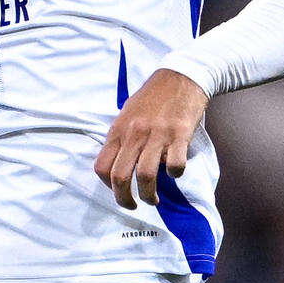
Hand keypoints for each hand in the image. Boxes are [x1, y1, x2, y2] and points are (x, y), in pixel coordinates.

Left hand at [96, 68, 207, 207]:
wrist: (181, 76)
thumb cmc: (153, 97)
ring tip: (153, 199)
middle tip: (132, 205)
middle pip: (121, 177)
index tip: (118, 189)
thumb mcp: (128, 113)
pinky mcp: (179, 135)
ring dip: (149, 195)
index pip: (101, 166)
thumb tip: (118, 162)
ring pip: (146, 176)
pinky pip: (175, 165)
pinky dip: (176, 174)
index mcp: (119, 130)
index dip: (107, 186)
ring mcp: (157, 135)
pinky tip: (176, 172)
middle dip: (124, 199)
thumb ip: (122, 137)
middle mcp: (135, 134)